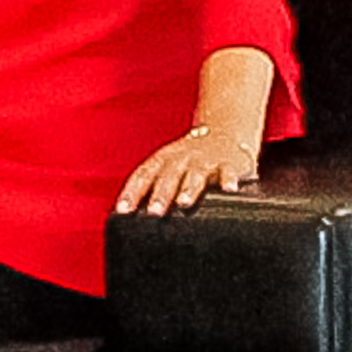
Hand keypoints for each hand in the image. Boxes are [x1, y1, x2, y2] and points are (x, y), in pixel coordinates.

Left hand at [115, 124, 257, 215]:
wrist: (221, 135)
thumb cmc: (187, 161)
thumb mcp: (167, 168)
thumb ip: (152, 188)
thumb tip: (129, 216)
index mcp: (162, 161)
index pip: (142, 176)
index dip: (131, 193)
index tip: (122, 210)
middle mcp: (180, 159)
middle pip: (167, 177)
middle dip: (160, 194)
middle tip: (153, 212)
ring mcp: (204, 161)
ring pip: (195, 174)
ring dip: (189, 188)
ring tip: (184, 203)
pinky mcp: (227, 163)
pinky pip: (228, 171)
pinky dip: (228, 179)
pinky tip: (229, 190)